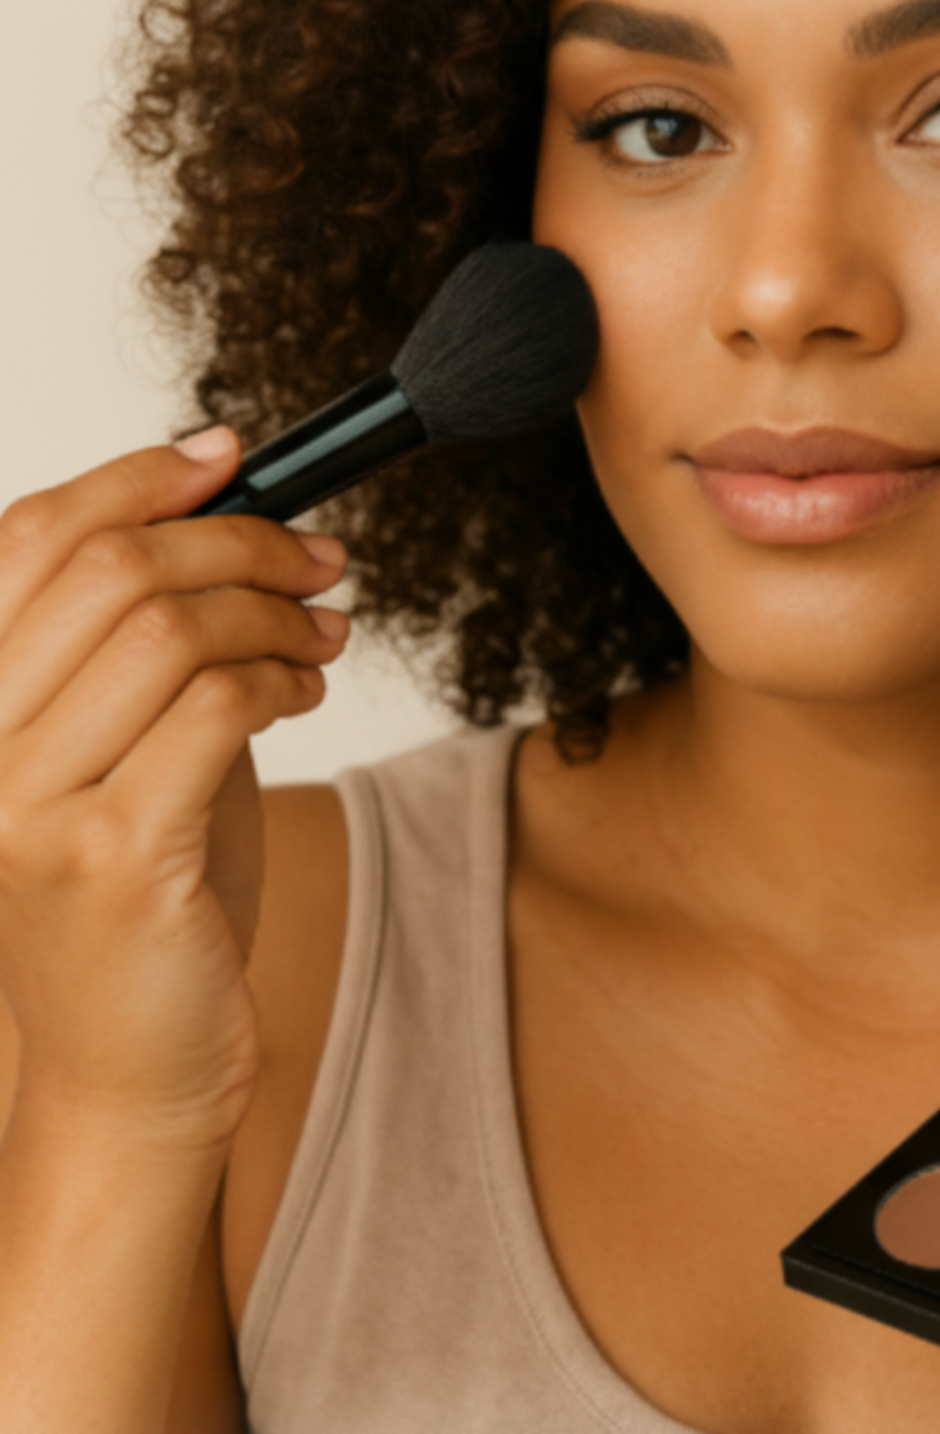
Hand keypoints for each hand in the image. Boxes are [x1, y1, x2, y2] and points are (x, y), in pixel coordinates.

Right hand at [0, 429, 346, 1152]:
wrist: (130, 1071)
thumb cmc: (143, 906)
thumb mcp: (132, 752)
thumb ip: (150, 652)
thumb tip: (231, 528)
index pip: (28, 542)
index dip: (136, 478)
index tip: (230, 454)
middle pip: (113, 569)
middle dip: (241, 541)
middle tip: (321, 559)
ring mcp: (29, 806)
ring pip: (170, 628)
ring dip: (276, 611)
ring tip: (325, 633)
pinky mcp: (112, 856)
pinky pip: (214, 707)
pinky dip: (280, 678)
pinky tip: (304, 693)